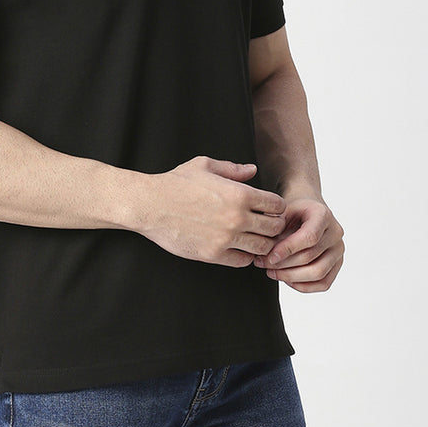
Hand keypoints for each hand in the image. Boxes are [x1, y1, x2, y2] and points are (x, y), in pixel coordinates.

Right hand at [141, 157, 286, 267]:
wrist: (151, 205)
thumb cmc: (176, 183)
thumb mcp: (205, 166)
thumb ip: (232, 169)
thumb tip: (252, 170)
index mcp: (239, 194)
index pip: (276, 205)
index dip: (276, 206)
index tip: (270, 208)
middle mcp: (237, 218)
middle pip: (274, 228)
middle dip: (274, 225)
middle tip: (266, 224)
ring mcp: (226, 238)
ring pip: (262, 247)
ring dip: (262, 242)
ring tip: (254, 237)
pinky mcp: (214, 254)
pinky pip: (242, 260)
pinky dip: (245, 255)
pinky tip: (239, 247)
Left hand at [253, 197, 343, 291]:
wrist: (308, 211)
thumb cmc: (294, 211)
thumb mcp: (283, 211)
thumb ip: (275, 228)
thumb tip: (264, 251)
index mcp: (323, 214)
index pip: (309, 237)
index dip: (288, 249)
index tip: (270, 257)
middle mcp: (335, 233)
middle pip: (311, 256)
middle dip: (283, 265)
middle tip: (263, 264)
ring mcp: (338, 250)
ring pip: (318, 273)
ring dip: (291, 277)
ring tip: (272, 272)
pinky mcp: (337, 264)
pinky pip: (323, 283)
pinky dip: (303, 286)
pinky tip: (286, 279)